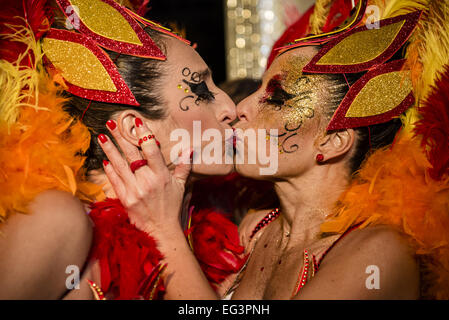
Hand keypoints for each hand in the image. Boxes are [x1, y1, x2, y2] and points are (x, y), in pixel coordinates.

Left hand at [98, 118, 191, 236]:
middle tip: (111, 122)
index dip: (143, 135)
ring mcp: (134, 190)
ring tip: (102, 136)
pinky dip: (109, 169)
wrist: (161, 230)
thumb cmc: (172, 206)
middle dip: (121, 136)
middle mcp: (147, 181)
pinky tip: (105, 159)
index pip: (151, 150)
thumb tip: (188, 149)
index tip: (136, 122)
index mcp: (162, 176)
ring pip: (119, 165)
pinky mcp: (125, 199)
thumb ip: (184, 167)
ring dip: (110, 149)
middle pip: (131, 154)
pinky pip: (115, 180)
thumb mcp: (181, 186)